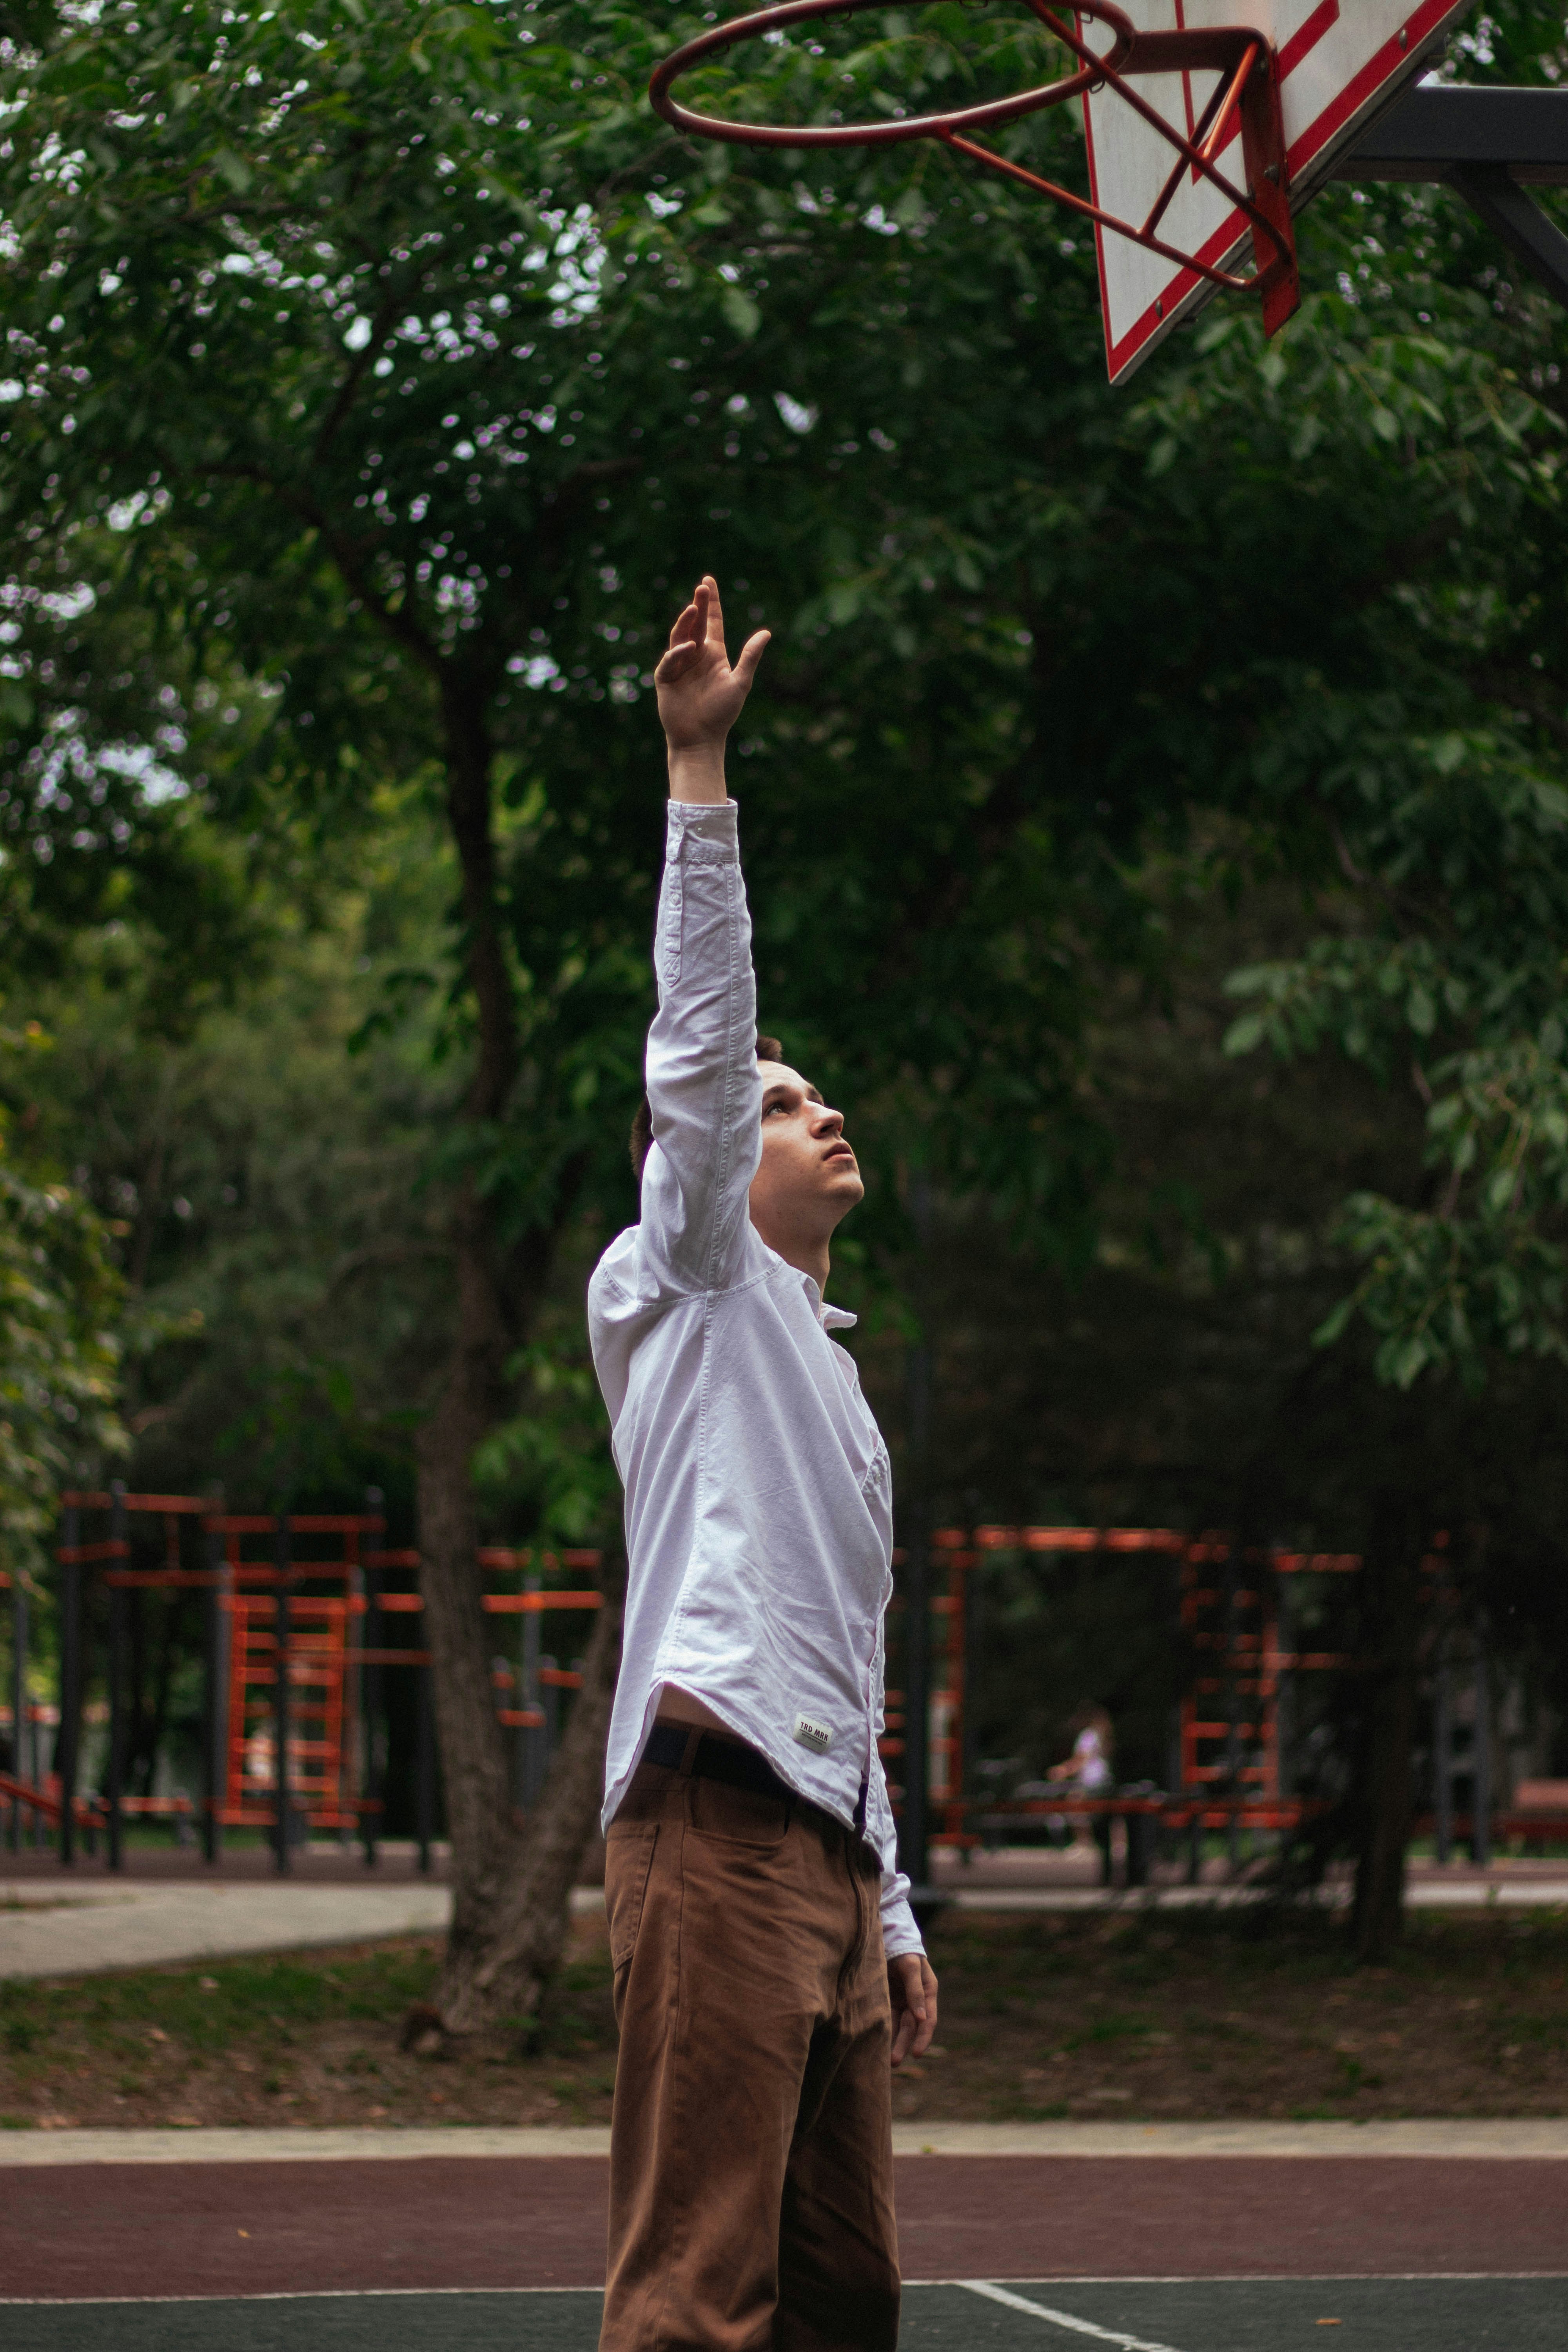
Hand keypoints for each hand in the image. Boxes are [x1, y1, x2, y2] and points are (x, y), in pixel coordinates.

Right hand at [655, 575, 768, 801]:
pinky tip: (688, 647)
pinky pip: (670, 661)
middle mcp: (695, 654)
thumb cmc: (722, 713)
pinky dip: (677, 653)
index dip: (711, 602)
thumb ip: (750, 657)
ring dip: (686, 622)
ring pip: (680, 636)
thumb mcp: (740, 682)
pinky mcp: (666, 678)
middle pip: (696, 623)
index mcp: (714, 653)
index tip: (708, 580)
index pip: (712, 621)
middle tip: (703, 586)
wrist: (701, 739)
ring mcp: (679, 665)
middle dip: (699, 604)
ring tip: (694, 608)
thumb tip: (767, 632)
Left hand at [889, 1952, 937, 2066]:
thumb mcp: (910, 1967)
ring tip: (887, 2061)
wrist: (887, 1937)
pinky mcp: (888, 2000)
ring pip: (900, 2027)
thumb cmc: (903, 1950)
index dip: (923, 2038)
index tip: (916, 2053)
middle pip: (912, 2027)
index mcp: (928, 1992)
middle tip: (894, 2062)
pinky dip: (885, 2032)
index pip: (928, 2020)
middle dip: (904, 2045)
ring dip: (895, 2043)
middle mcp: (916, 2000)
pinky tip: (878, 2044)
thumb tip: (921, 2018)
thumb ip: (915, 1990)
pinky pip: (888, 2019)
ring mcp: (902, 2001)